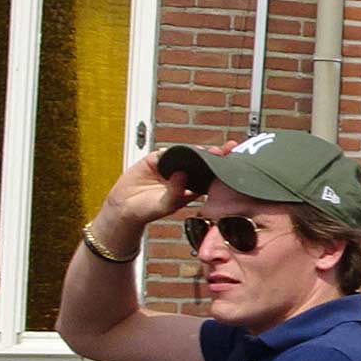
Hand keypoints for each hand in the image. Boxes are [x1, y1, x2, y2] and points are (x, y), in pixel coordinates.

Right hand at [96, 141, 238, 238]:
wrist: (124, 208)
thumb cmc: (149, 210)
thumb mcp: (166, 205)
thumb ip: (175, 192)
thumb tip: (183, 174)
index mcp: (191, 188)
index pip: (210, 177)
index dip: (222, 169)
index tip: (235, 163)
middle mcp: (183, 176)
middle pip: (202, 162)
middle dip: (214, 155)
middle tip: (227, 149)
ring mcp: (169, 167)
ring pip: (186, 155)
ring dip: (197, 151)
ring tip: (208, 150)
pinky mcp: (154, 160)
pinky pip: (166, 153)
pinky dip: (173, 152)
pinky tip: (180, 152)